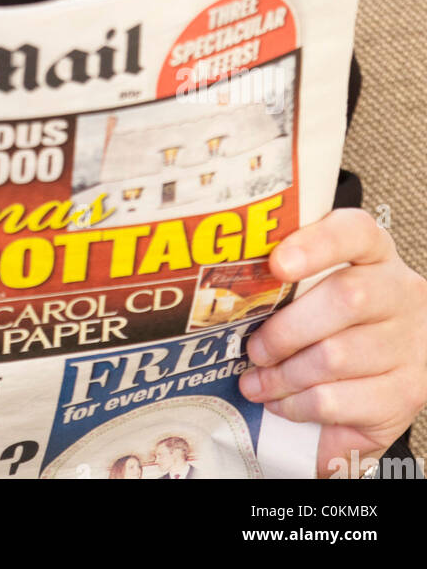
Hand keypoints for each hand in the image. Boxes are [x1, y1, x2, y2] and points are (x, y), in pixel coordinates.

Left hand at [237, 208, 426, 476]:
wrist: (402, 357)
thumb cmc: (345, 316)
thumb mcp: (325, 282)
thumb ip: (290, 279)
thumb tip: (230, 293)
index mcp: (375, 252)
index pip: (355, 231)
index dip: (316, 244)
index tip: (276, 263)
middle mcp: (400, 292)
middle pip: (345, 299)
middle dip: (285, 330)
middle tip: (253, 350)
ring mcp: (409, 344)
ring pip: (335, 357)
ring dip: (284, 376)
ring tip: (256, 384)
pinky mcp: (406, 394)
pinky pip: (340, 402)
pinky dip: (300, 406)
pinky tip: (283, 403)